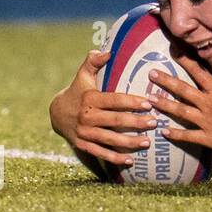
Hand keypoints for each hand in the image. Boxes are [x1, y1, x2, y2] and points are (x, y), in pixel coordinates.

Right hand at [49, 50, 159, 167]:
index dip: (132, 102)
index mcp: (90, 99)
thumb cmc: (78, 90)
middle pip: (115, 121)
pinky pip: (100, 153)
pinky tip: (130, 160)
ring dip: (129, 142)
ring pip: (109, 139)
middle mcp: (87, 117)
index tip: (149, 103)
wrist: (56, 113)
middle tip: (154, 123)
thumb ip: (93, 61)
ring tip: (147, 142)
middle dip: (136, 123)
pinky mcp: (83, 145)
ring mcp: (84, 133)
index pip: (114, 100)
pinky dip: (114, 158)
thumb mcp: (83, 74)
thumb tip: (107, 51)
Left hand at [147, 52, 211, 156]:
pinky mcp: (208, 138)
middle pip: (183, 90)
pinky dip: (175, 134)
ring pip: (181, 112)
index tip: (174, 51)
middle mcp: (209, 104)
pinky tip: (163, 132)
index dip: (186, 61)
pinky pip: (188, 136)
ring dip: (164, 105)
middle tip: (151, 74)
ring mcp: (206, 121)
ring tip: (150, 100)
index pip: (199, 72)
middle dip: (166, 81)